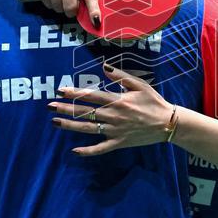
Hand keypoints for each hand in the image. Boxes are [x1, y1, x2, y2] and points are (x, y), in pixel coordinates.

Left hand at [48, 64, 175, 155]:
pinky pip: (101, 148)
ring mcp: (115, 130)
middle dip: (66, 109)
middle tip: (49, 106)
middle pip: (85, 112)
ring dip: (70, 126)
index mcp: (118, 100)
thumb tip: (104, 67)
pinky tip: (74, 151)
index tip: (61, 90)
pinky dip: (88, 151)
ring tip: (54, 122)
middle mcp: (114, 115)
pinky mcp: (119, 142)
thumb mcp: (140, 85)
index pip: (92, 96)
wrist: (167, 123)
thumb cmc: (154, 102)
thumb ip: (121, 76)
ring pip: (89, 128)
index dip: (75, 93)